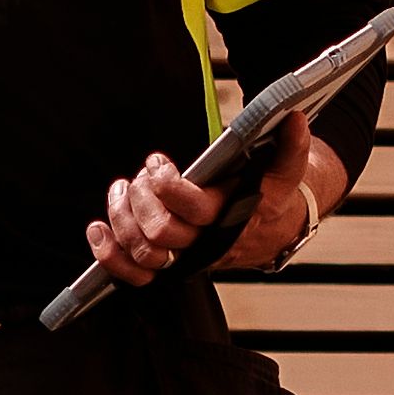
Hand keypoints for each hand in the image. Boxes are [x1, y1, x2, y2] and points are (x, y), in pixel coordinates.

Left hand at [84, 120, 338, 295]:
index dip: (168, 187)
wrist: (277, 228)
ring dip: (122, 218)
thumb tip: (294, 119)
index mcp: (234, 216)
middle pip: (161, 234)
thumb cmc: (273, 194)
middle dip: (142, 199)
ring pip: (144, 253)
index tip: (158, 164)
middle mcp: (208, 242)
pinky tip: (99, 231)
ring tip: (122, 190)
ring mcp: (188, 257)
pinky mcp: (172, 264)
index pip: (195, 210)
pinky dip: (111, 257)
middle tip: (142, 178)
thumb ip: (291, 148)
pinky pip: (135, 275)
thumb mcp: (287, 168)